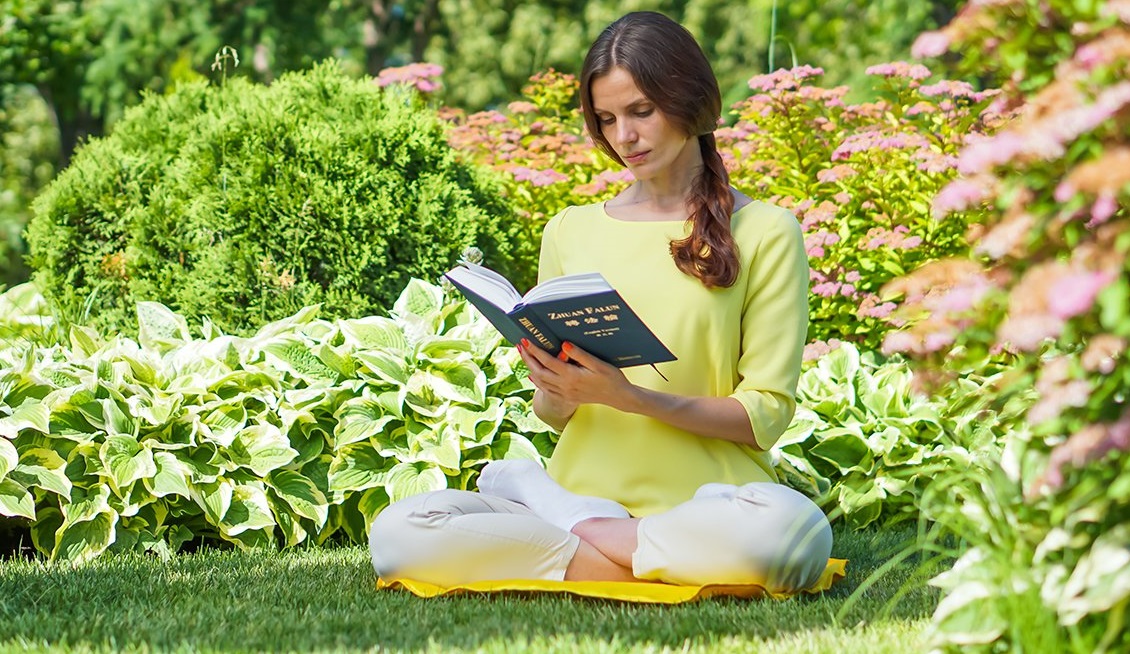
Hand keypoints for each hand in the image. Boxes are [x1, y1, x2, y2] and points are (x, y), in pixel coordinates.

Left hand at [518, 339, 634, 410]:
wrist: (618, 397)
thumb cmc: (610, 378)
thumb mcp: (597, 364)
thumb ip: (579, 354)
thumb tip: (563, 345)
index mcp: (571, 376)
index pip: (548, 362)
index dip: (535, 351)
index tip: (526, 341)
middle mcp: (565, 386)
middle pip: (539, 372)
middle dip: (528, 358)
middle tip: (520, 345)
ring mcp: (564, 393)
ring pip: (540, 381)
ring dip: (530, 368)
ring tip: (524, 356)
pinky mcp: (566, 397)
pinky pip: (546, 390)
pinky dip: (537, 381)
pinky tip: (533, 375)